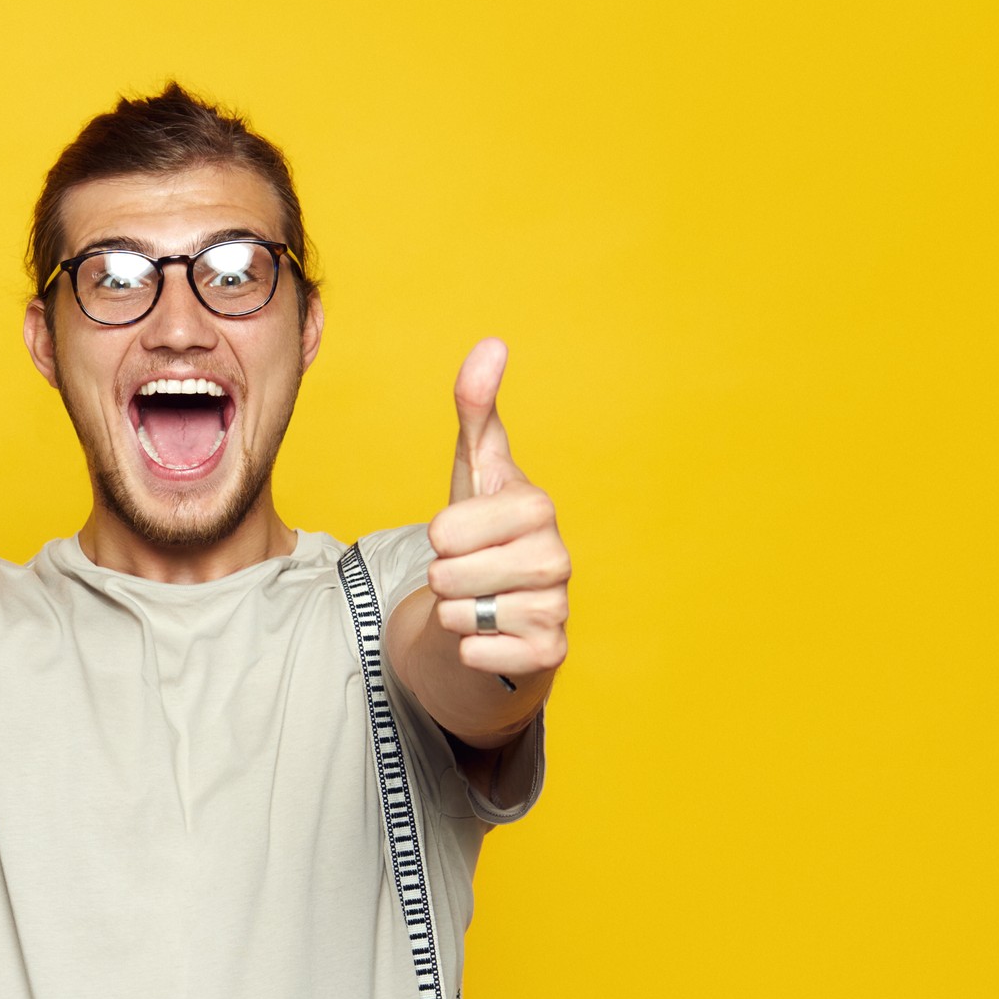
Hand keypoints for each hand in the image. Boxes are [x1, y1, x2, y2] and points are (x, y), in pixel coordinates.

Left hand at [427, 339, 570, 678]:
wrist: (496, 607)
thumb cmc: (482, 531)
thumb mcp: (473, 469)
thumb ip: (476, 409)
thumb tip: (492, 344)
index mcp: (537, 507)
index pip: (449, 529)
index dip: (440, 535)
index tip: (458, 534)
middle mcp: (558, 558)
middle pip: (450, 574)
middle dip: (441, 576)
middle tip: (465, 571)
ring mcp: (558, 608)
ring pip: (459, 615)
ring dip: (452, 611)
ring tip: (476, 598)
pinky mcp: (549, 655)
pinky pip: (478, 653)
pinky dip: (466, 648)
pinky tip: (489, 634)